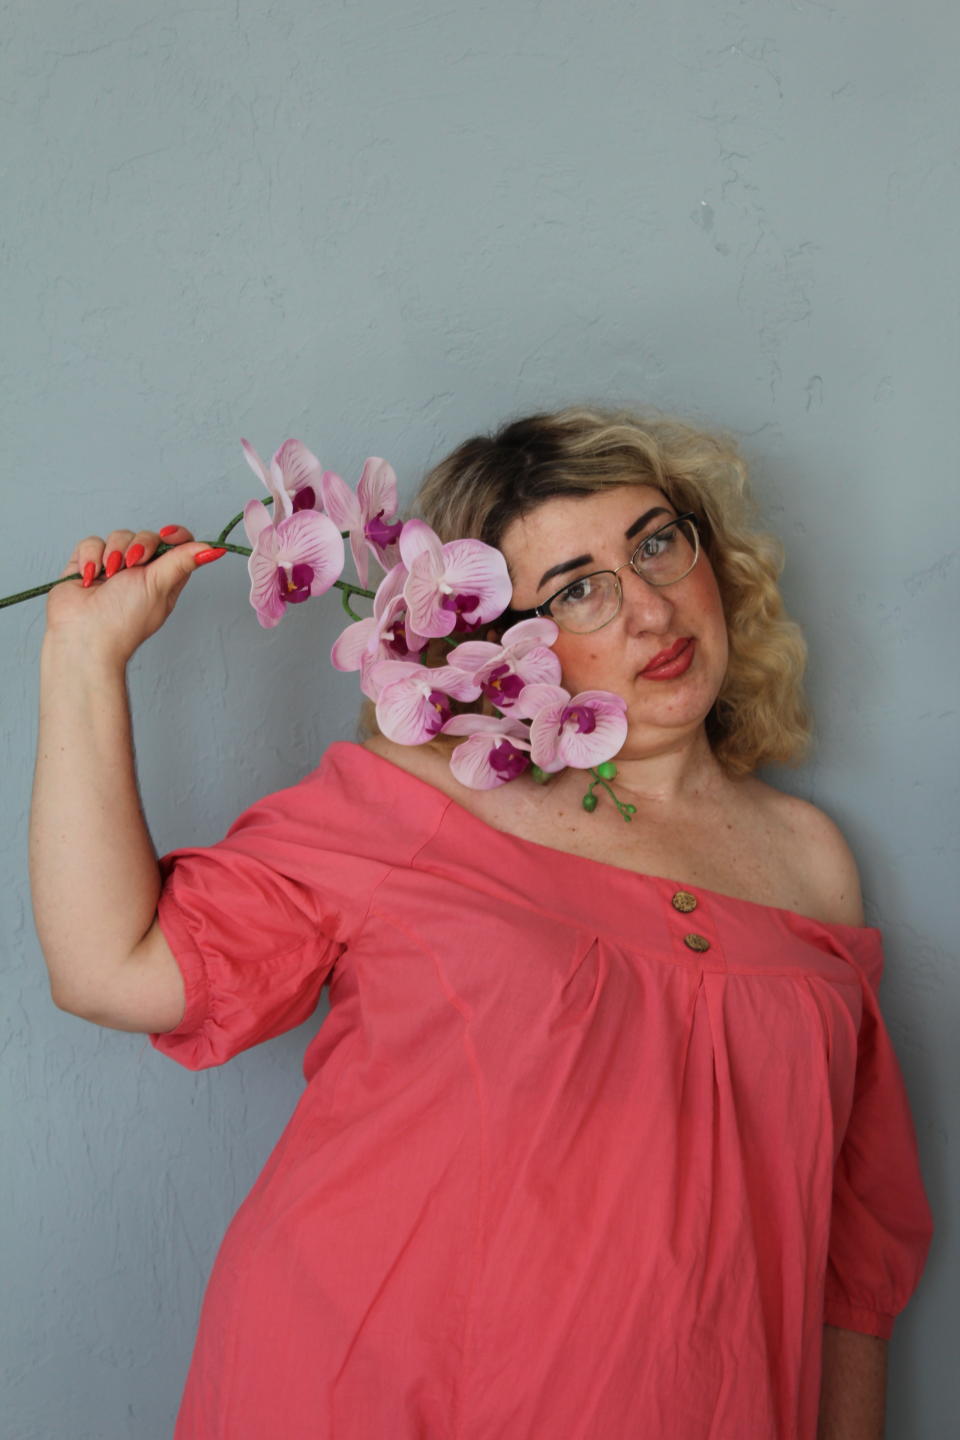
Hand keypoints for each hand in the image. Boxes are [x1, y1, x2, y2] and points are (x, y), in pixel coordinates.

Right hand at [44, 525, 225, 665]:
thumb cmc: (124, 619)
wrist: (84, 636)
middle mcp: (140, 572)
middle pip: (146, 536)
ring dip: (113, 553)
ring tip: (108, 576)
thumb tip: (214, 549)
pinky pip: (92, 543)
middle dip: (138, 546)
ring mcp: (113, 567)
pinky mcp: (88, 564)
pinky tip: (89, 577)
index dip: (174, 535)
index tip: (168, 535)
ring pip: (118, 536)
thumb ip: (182, 561)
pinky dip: (90, 557)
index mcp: (164, 578)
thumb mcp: (160, 586)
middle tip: (131, 565)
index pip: (176, 545)